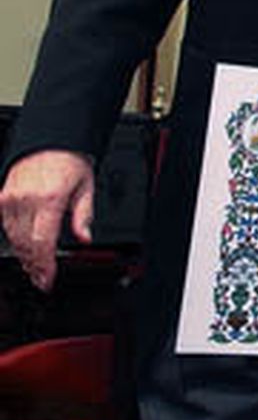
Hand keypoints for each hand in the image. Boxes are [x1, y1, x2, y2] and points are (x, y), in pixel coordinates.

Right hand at [1, 150, 95, 291]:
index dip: (44, 266)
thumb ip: (84, 216)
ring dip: (23, 255)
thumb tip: (85, 239)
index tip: (47, 280)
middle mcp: (26, 200)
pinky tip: (23, 249)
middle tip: (42, 279)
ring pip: (13, 238)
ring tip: (34, 268)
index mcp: (50, 199)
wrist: (51, 140)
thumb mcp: (87, 188)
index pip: (43, 242)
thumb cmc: (70, 161)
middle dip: (34, 266)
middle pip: (26, 244)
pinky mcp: (2, 196)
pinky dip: (14, 240)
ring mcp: (11, 198)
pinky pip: (5, 226)